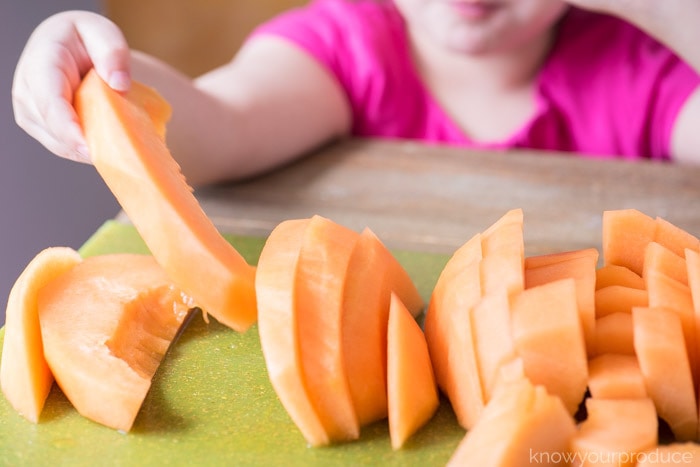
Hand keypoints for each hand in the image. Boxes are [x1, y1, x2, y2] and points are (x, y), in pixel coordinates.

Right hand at [11, 11, 130, 162]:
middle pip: (54, 129)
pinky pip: (65, 148)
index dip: (68, 128)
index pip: (49, 101)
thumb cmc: (90, 41)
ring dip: (89, 149)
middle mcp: (27, 89)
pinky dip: (87, 150)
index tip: (90, 148)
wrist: (75, 49)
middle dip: (87, 143)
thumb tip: (119, 83)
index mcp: (42, 63)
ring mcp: (30, 112)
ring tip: (118, 146)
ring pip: (60, 144)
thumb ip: (114, 54)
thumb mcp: (105, 34)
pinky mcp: (40, 127)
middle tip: (122, 152)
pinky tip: (108, 146)